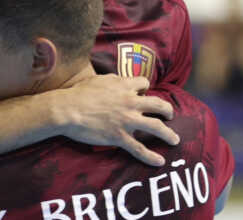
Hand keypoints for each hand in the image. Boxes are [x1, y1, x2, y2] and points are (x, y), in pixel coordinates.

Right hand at [53, 74, 179, 165]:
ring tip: (174, 139)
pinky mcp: (119, 137)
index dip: (145, 88)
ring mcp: (127, 120)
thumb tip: (121, 81)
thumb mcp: (99, 79)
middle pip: (158, 104)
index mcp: (124, 86)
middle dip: (167, 110)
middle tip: (170, 115)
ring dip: (168, 134)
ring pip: (156, 127)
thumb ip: (113, 79)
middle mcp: (130, 102)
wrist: (68, 109)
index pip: (144, 83)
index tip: (144, 94)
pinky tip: (160, 161)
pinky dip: (151, 157)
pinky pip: (139, 149)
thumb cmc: (79, 93)